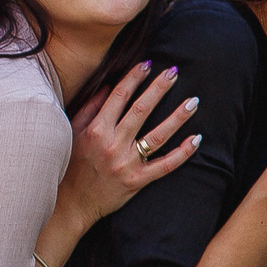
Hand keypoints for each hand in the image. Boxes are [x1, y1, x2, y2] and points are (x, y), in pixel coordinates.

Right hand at [59, 62, 199, 227]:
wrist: (71, 203)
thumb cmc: (71, 164)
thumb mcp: (73, 132)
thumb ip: (90, 107)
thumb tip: (110, 85)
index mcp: (96, 129)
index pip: (119, 96)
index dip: (135, 77)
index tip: (148, 64)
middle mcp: (113, 144)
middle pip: (141, 110)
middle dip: (159, 88)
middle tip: (175, 71)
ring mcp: (127, 163)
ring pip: (158, 135)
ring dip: (178, 117)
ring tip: (193, 102)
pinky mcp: (137, 180)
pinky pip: (165, 165)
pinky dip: (182, 152)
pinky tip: (196, 139)